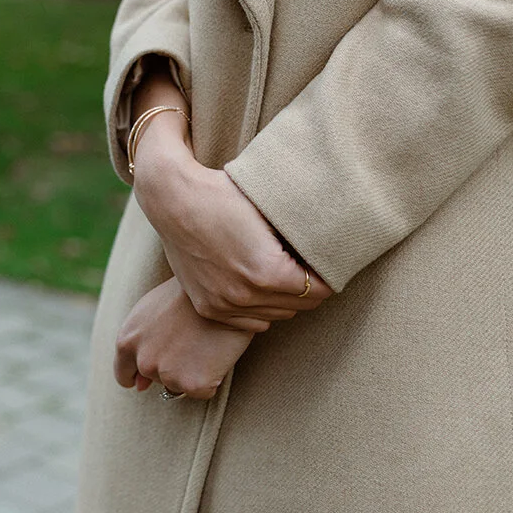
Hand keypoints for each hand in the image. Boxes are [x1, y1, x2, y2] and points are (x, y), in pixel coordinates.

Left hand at [113, 278, 254, 400]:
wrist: (219, 290)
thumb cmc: (186, 296)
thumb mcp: (151, 313)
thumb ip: (139, 346)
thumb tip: (138, 387)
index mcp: (126, 342)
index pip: (123, 375)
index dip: (139, 374)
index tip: (152, 371)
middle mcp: (142, 361)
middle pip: (156, 379)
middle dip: (170, 367)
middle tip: (189, 341)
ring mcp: (166, 374)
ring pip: (179, 385)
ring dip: (192, 372)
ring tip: (203, 343)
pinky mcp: (192, 384)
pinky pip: (203, 390)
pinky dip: (212, 378)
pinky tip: (216, 354)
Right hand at [131, 107, 333, 326]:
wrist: (171, 198)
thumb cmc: (224, 191)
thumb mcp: (272, 204)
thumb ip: (306, 229)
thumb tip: (342, 235)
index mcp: (267, 272)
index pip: (320, 289)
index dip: (329, 274)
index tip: (328, 259)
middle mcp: (245, 295)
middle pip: (300, 305)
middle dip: (309, 286)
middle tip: (307, 262)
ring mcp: (223, 305)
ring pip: (276, 314)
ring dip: (284, 298)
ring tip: (282, 270)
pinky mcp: (208, 307)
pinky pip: (249, 321)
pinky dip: (257, 306)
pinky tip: (255, 281)